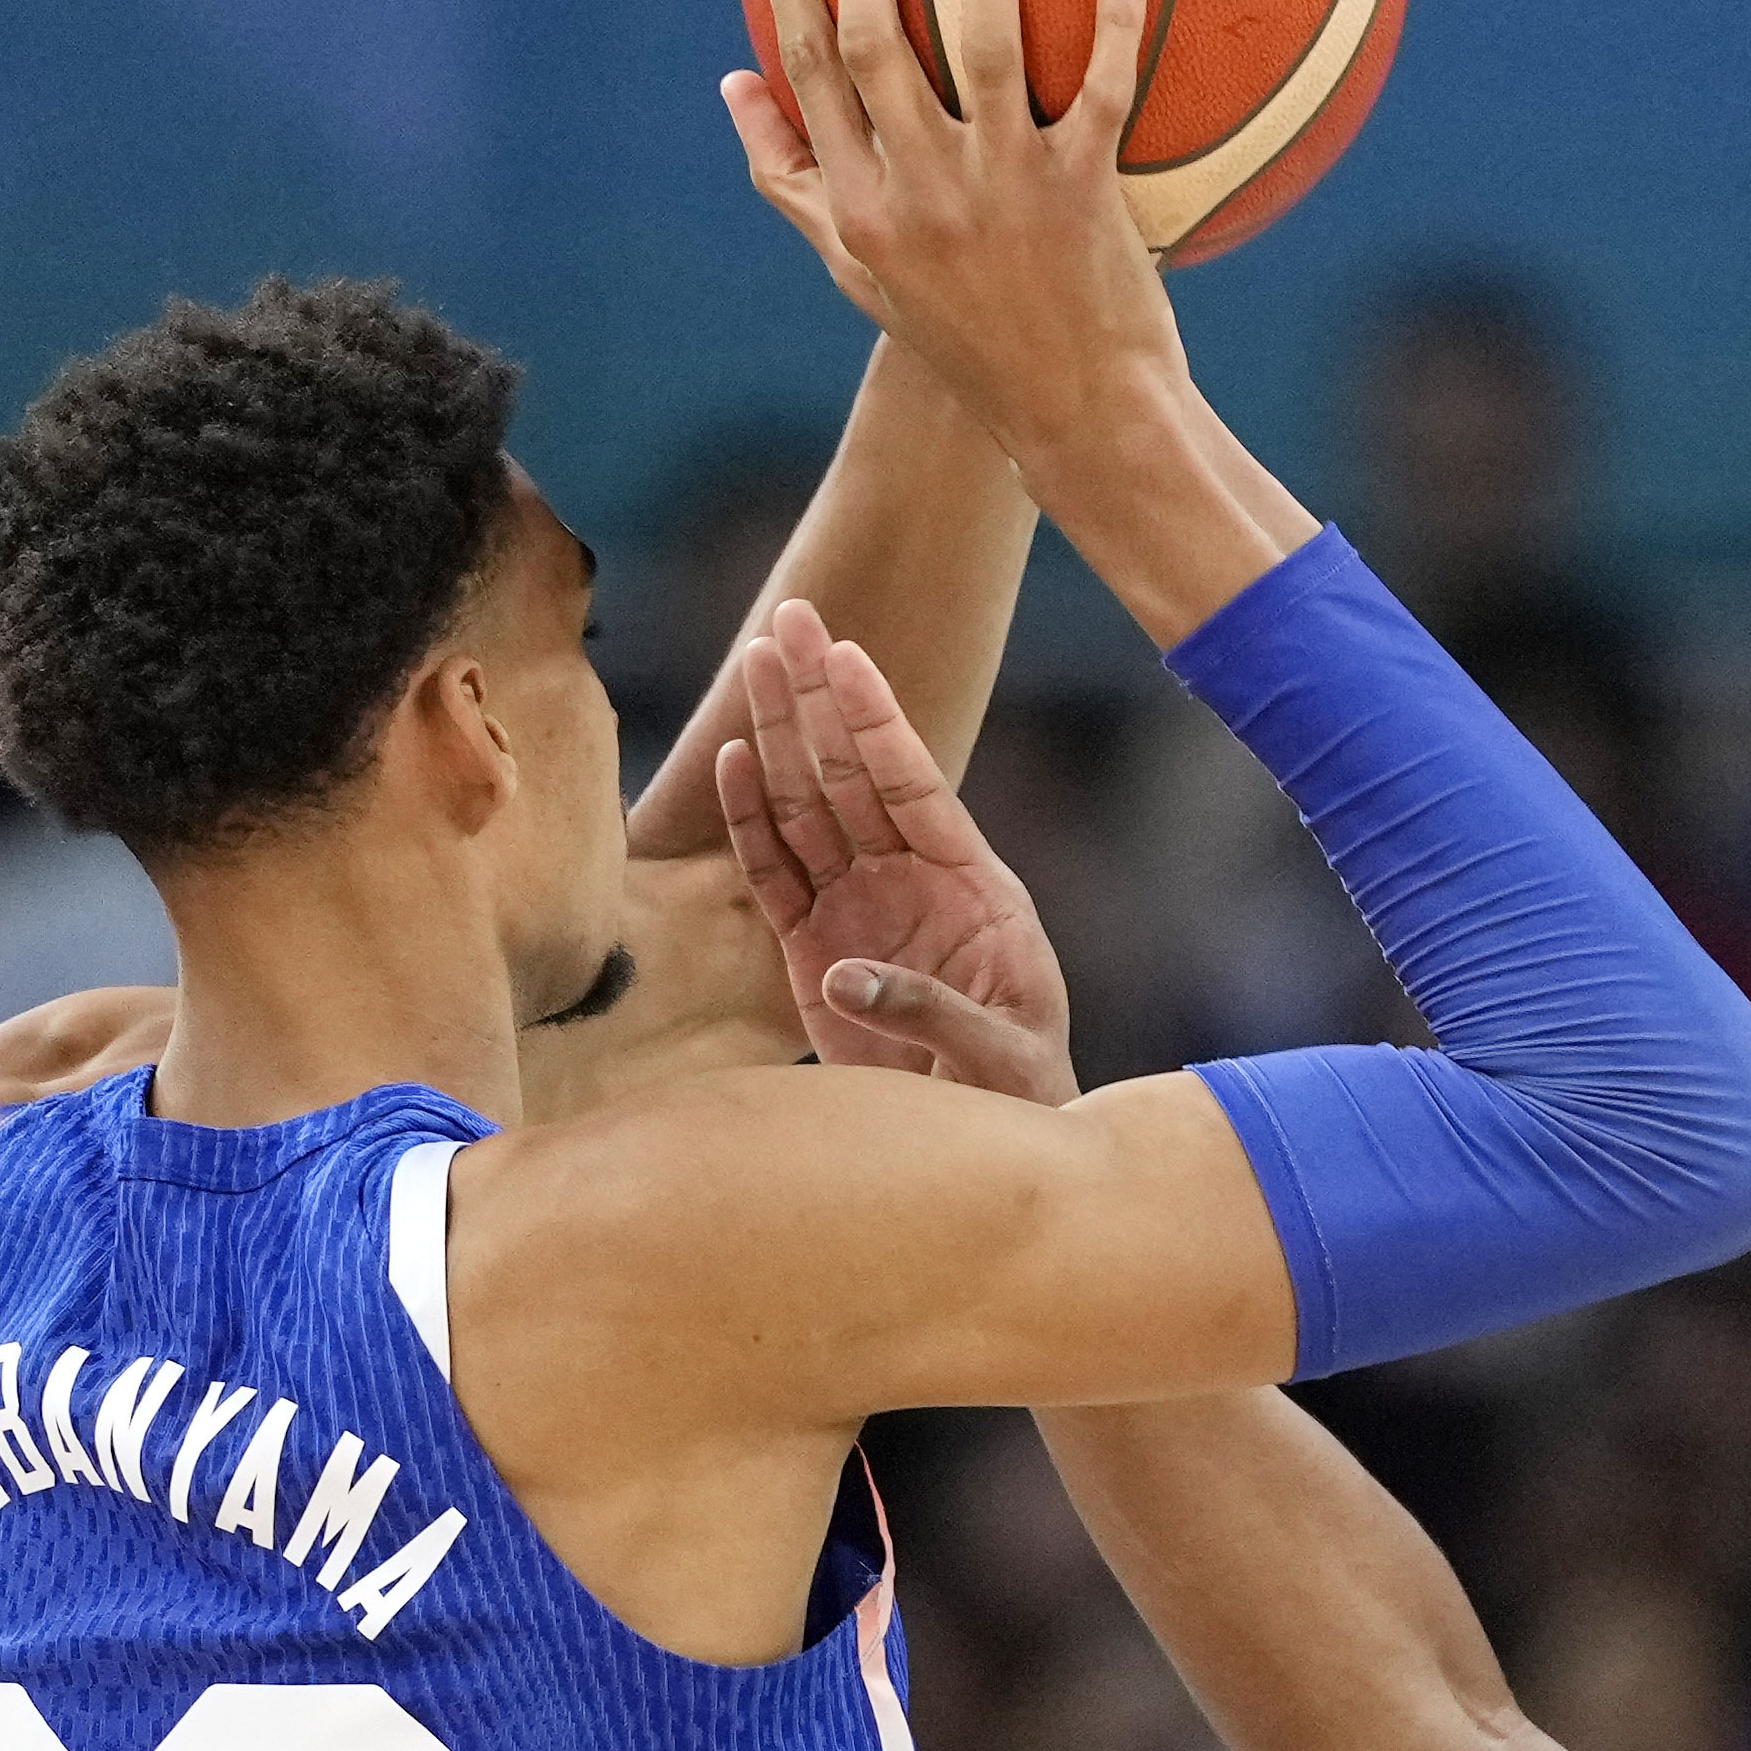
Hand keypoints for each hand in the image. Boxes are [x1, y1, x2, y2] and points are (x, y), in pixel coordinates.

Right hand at [708, 599, 1076, 1095]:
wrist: (987, 1132)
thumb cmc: (1015, 1088)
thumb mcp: (996, 1053)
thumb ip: (930, 1011)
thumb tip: (846, 977)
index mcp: (971, 884)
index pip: (913, 785)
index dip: (877, 721)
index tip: (846, 655)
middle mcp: (910, 880)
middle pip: (853, 772)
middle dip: (819, 697)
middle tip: (789, 618)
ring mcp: (859, 908)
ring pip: (809, 806)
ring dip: (780, 735)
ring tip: (755, 661)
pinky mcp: (815, 949)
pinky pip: (775, 873)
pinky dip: (752, 820)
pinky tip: (735, 761)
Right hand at [723, 0, 1187, 464]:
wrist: (1075, 417)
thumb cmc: (966, 336)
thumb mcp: (863, 271)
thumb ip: (795, 179)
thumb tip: (734, 83)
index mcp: (859, 206)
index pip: (809, 71)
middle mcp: (920, 193)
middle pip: (873, 44)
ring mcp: (1002, 191)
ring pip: (984, 49)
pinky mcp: (1082, 197)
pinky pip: (1102, 91)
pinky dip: (1113, 20)